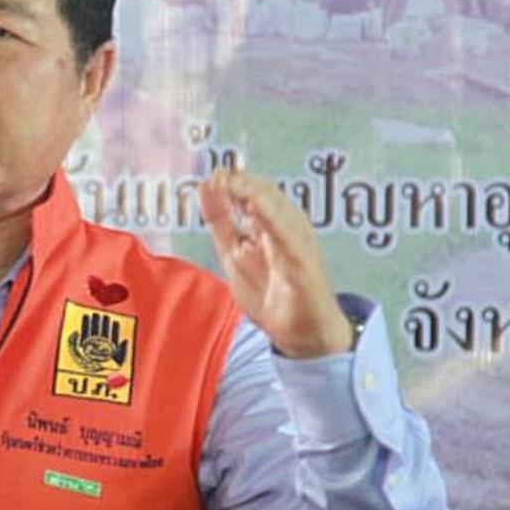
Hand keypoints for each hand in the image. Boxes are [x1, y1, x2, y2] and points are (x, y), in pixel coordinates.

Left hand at [197, 168, 354, 357]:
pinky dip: (272, 219)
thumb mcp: (234, 253)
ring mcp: (297, 241)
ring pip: (278, 209)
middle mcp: (287, 225)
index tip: (212, 176)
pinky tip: (255, 210)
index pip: (253, 190)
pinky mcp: (304, 260)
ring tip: (234, 183)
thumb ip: (221, 220)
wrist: (301, 333)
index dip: (232, 181)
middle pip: (267, 192)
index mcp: (270, 222)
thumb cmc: (271, 293)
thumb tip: (206, 185)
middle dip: (243, 181)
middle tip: (220, 175)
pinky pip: (289, 235)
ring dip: (255, 193)